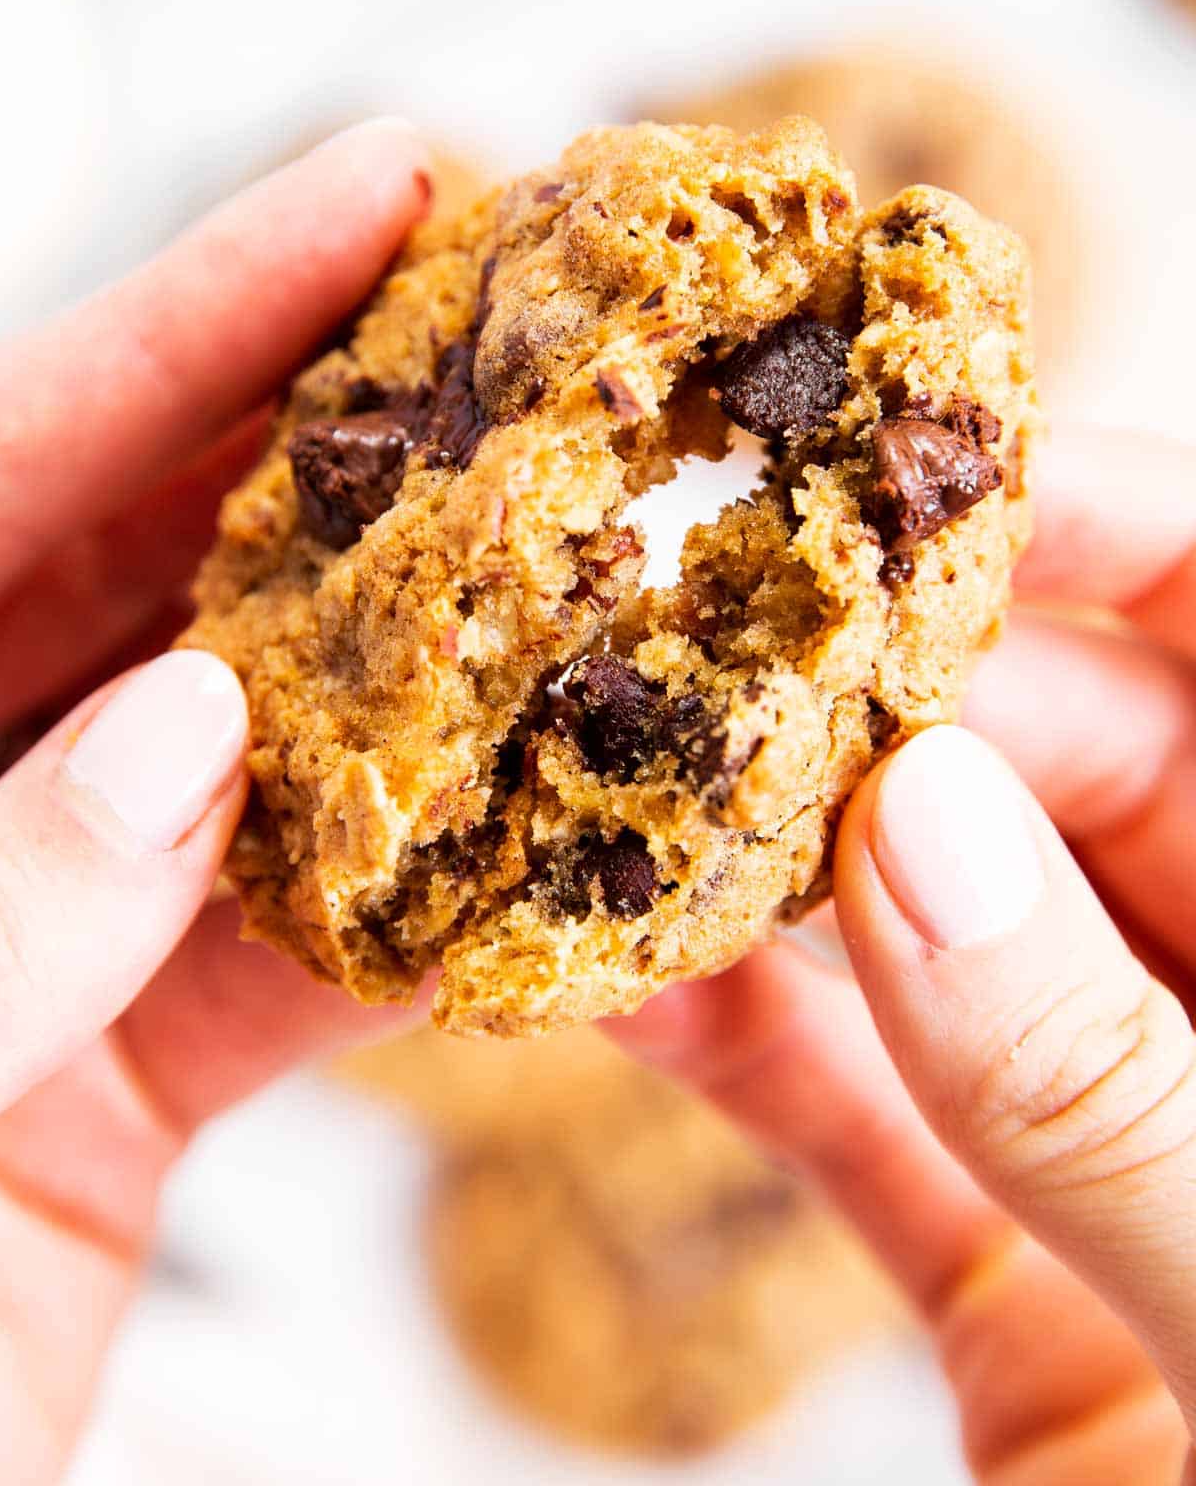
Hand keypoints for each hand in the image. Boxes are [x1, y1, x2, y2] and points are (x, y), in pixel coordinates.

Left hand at [0, 121, 432, 1483]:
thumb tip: (194, 732)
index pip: (3, 462)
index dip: (191, 314)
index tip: (377, 188)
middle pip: (141, 570)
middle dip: (335, 449)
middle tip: (525, 334)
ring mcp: (18, 936)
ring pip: (241, 750)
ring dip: (407, 667)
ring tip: (573, 541)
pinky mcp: (104, 1080)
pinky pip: (278, 946)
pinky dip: (403, 892)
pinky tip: (526, 819)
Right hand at [614, 427, 1195, 1484]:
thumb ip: (1116, 1085)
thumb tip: (915, 823)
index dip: (1120, 536)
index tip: (930, 485)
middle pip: (1071, 768)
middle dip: (888, 702)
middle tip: (706, 645)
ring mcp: (1128, 1119)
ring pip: (936, 923)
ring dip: (774, 858)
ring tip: (611, 778)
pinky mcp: (1006, 1249)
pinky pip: (861, 1097)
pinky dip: (736, 1034)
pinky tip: (607, 970)